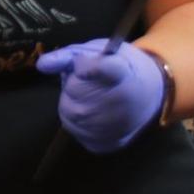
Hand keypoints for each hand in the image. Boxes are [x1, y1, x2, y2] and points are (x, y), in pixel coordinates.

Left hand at [36, 39, 165, 153]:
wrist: (150, 94)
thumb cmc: (120, 66)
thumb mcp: (100, 50)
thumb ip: (69, 55)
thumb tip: (42, 65)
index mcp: (123, 71)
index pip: (106, 69)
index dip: (90, 67)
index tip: (81, 65)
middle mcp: (122, 101)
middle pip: (76, 90)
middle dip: (73, 83)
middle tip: (87, 80)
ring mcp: (116, 126)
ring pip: (69, 112)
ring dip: (71, 102)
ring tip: (90, 95)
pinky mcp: (109, 143)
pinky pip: (75, 130)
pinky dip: (76, 120)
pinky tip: (93, 110)